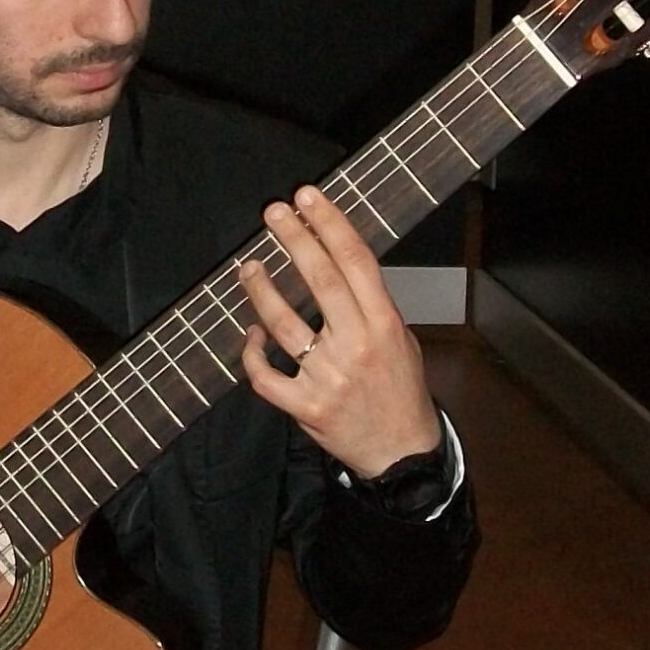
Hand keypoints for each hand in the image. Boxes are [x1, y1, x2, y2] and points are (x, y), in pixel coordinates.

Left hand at [237, 188, 441, 478]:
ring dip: (261, 291)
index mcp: (384, 324)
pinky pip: (265, 375)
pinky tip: (252, 333)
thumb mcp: (401, 339)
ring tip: (248, 267)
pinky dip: (253, 351)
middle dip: (294, 239)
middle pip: (320, 281)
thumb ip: (370, 305)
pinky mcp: (304, 406)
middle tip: (273, 212)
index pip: (356, 261)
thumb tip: (335, 260)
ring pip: (283, 325)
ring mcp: (327, 377)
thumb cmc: (399, 388)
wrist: (401, 452)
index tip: (307, 197)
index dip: (330, 224)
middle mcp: (356, 346)